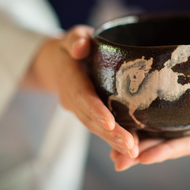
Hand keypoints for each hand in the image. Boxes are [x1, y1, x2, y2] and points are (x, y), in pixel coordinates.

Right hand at [22, 25, 138, 157]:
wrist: (55, 64)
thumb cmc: (70, 47)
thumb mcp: (71, 37)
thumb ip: (75, 40)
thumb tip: (80, 47)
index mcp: (69, 78)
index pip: (82, 96)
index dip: (95, 110)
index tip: (110, 123)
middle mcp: (72, 99)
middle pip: (90, 119)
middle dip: (110, 134)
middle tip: (131, 147)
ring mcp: (80, 110)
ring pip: (95, 128)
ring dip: (113, 141)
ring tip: (134, 152)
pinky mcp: (89, 115)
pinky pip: (100, 128)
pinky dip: (114, 140)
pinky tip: (132, 150)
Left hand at [110, 49, 189, 170]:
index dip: (171, 150)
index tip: (145, 156)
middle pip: (175, 146)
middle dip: (146, 153)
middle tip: (117, 160)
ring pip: (167, 139)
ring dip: (141, 146)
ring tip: (113, 153)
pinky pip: (167, 127)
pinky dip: (147, 130)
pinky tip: (126, 130)